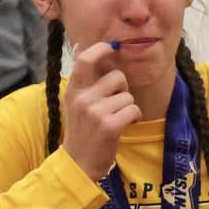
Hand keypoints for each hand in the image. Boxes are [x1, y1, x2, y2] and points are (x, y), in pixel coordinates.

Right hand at [61, 42, 140, 180]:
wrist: (79, 162)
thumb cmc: (81, 129)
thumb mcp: (74, 100)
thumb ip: (80, 74)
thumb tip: (80, 45)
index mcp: (73, 90)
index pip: (86, 60)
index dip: (101, 49)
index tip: (111, 47)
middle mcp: (82, 99)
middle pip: (117, 77)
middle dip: (123, 88)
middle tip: (116, 102)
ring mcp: (96, 112)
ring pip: (128, 96)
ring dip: (128, 106)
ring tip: (117, 117)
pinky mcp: (110, 126)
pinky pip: (133, 109)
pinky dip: (134, 116)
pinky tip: (125, 125)